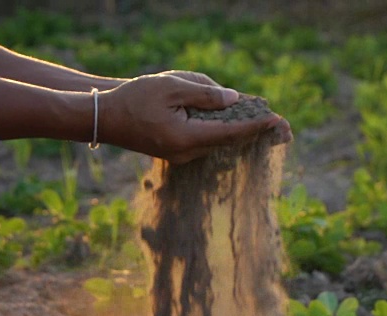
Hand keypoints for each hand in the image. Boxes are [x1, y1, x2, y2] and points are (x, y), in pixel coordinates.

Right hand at [97, 71, 291, 163]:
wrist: (106, 118)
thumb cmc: (135, 98)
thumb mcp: (170, 87)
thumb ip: (203, 94)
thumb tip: (233, 100)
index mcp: (186, 138)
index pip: (230, 133)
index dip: (255, 127)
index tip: (277, 121)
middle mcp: (187, 153)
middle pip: (228, 141)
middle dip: (253, 131)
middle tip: (280, 124)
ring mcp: (181, 156)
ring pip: (217, 142)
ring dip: (236, 131)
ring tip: (260, 120)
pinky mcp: (176, 153)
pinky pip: (205, 142)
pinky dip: (220, 131)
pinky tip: (228, 120)